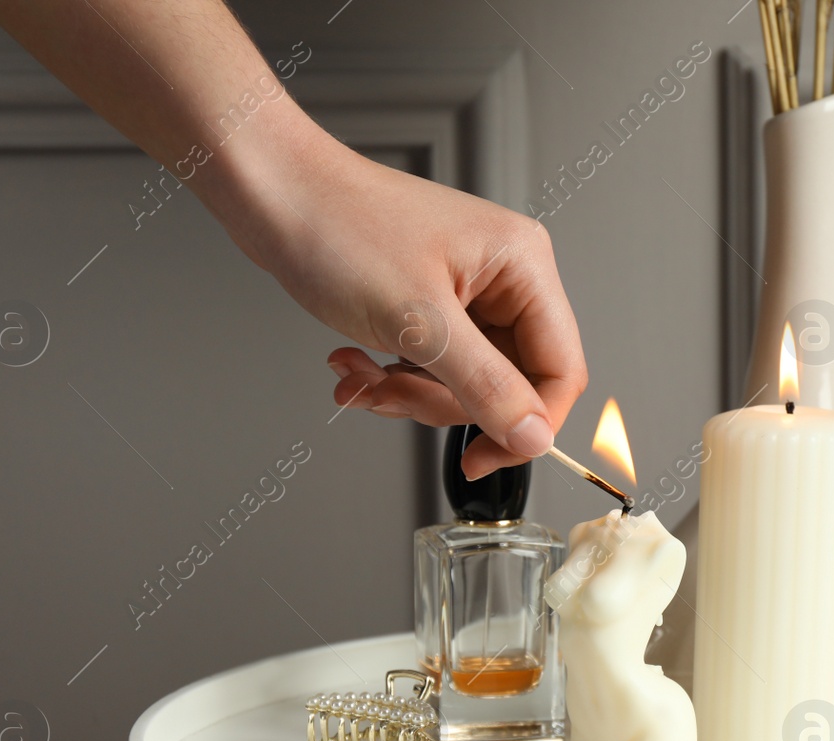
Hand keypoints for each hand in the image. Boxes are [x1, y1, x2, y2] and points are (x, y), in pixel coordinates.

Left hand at [217, 119, 586, 479]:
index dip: (528, 424)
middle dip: (445, 403)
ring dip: (409, 392)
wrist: (273, 190)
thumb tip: (534, 437)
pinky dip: (392, 376)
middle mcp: (503, 277)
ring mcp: (466, 290)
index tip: (483, 457)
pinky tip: (354, 364)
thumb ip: (486, 387)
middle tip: (396, 394)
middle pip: (510, 383)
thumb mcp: (420, 323)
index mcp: (522, 267)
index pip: (560, 370)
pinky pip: (432, 366)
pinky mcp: (430, 303)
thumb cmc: (339, 225)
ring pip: (465, 383)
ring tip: (362, 376)